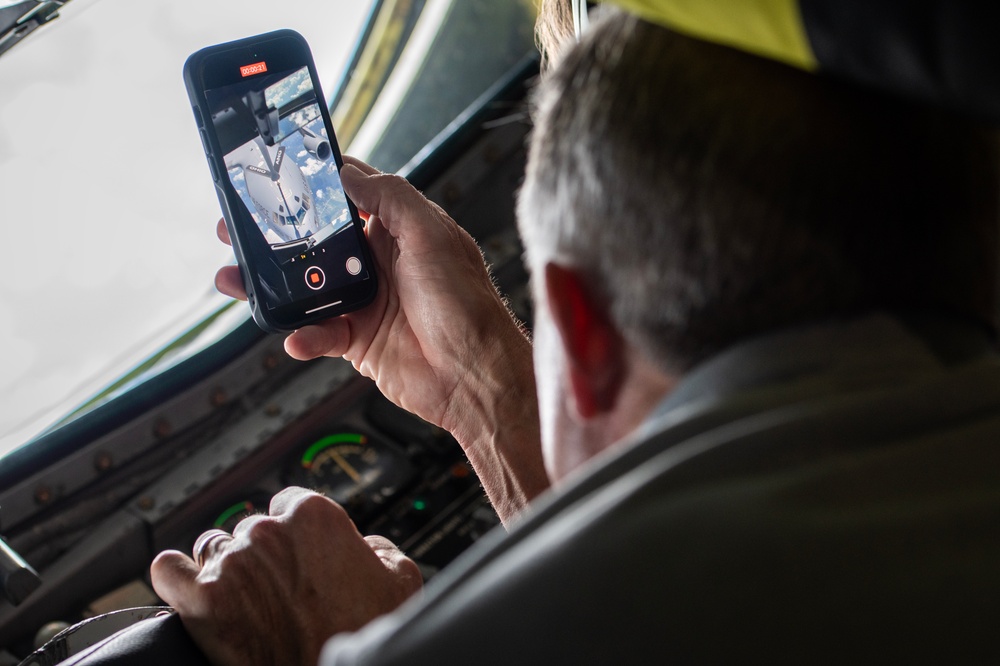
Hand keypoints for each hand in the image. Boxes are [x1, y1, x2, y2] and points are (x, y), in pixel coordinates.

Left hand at [150, 487, 421, 665]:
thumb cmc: (363, 632)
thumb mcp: (402, 579)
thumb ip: (379, 547)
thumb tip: (365, 545)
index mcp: (314, 516)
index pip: (289, 501)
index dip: (295, 530)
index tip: (298, 553)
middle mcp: (268, 531)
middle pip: (252, 526)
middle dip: (262, 553)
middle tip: (277, 588)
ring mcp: (231, 562)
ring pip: (212, 546)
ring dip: (223, 567)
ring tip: (242, 599)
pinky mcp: (199, 599)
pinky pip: (167, 570)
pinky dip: (175, 578)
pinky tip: (187, 590)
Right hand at [216, 157, 548, 521]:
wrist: (474, 377)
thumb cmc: (467, 304)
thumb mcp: (432, 234)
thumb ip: (391, 197)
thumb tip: (348, 171)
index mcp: (399, 229)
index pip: (348, 195)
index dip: (314, 184)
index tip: (276, 173)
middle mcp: (379, 262)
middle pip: (315, 241)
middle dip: (275, 235)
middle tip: (236, 226)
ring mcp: (365, 301)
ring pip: (305, 287)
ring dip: (270, 285)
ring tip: (235, 278)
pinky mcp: (357, 339)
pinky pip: (317, 333)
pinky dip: (302, 335)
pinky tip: (296, 335)